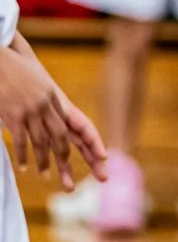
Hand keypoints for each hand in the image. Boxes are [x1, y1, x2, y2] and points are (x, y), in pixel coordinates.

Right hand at [0, 48, 107, 187]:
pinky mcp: (15, 114)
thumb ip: (48, 103)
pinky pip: (22, 140)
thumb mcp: (39, 85)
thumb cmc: (18, 69)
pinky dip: (23, 155)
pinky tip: (24, 167)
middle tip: (71, 181)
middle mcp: (47, 106)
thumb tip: (53, 122)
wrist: (0, 60)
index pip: (79, 124)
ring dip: (44, 161)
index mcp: (56, 99)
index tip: (103, 158)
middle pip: (61, 138)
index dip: (92, 142)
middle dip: (67, 160)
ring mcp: (31, 111)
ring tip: (46, 176)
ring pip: (42, 142)